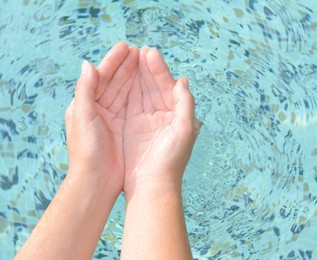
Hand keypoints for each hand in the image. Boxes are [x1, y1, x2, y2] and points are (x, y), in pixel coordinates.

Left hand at [65, 42, 138, 193]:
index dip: (113, 61)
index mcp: (85, 104)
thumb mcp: (82, 117)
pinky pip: (134, 106)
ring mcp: (113, 118)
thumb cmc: (86, 150)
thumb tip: (87, 64)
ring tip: (147, 62)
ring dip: (135, 76)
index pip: (101, 76)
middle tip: (140, 50)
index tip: (126, 47)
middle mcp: (99, 108)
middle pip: (115, 81)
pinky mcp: (125, 128)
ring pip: (126, 92)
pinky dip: (141, 94)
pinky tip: (150, 85)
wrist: (96, 181)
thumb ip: (84, 90)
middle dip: (127, 66)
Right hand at [123, 47, 199, 193]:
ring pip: (139, 92)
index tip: (149, 52)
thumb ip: (186, 103)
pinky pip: (127, 104)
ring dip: (134, 75)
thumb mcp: (185, 129)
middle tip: (137, 50)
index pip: (167, 85)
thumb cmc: (172, 160)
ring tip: (128, 57)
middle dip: (146, 68)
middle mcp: (161, 115)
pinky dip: (124, 90)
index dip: (159, 69)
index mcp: (176, 114)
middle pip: (152, 85)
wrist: (152, 186)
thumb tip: (182, 80)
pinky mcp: (130, 128)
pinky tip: (119, 78)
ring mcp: (145, 120)